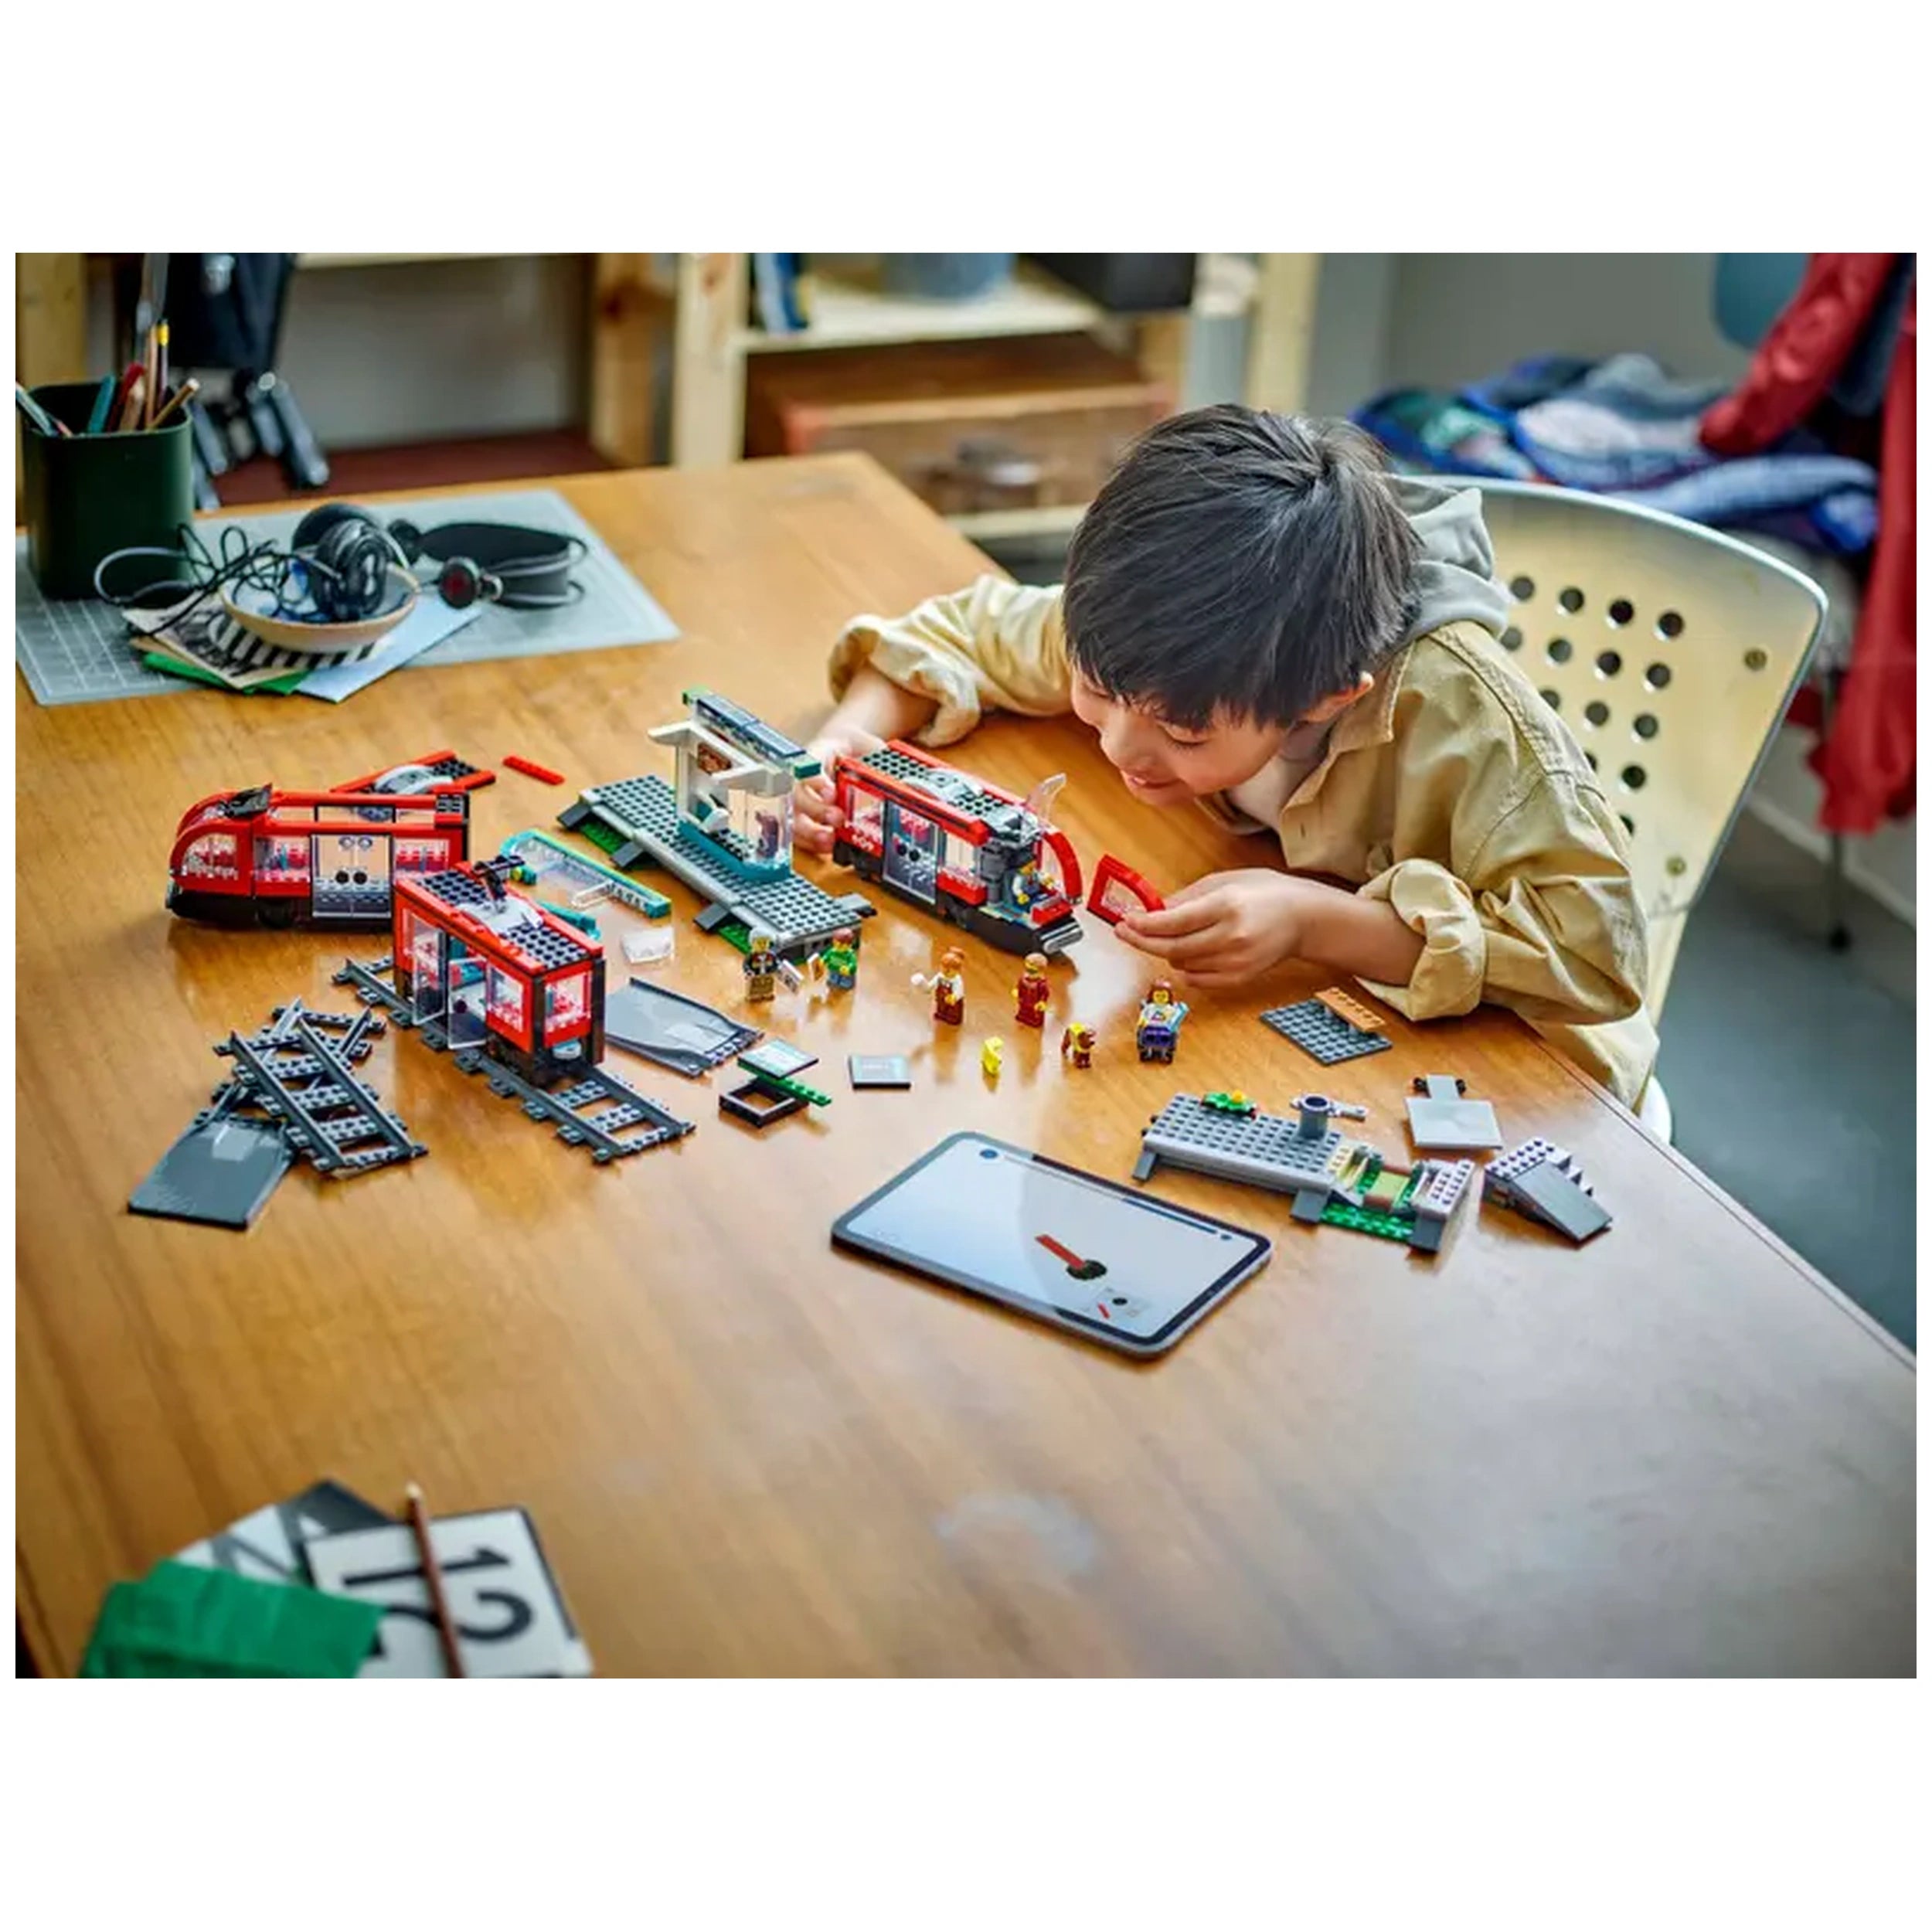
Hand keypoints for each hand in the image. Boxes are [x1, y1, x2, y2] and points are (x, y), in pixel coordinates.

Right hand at [795, 720, 884, 855]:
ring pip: (792, 817)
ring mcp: (801, 799)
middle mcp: (803, 777)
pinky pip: (799, 833)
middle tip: (837, 818)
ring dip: (809, 832)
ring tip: (829, 840)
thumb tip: (893, 771)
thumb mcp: (866, 744)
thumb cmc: (851, 747)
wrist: (842, 748)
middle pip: (795, 795)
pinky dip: (811, 843)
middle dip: (814, 810)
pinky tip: (827, 846)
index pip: (807, 765)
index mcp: (816, 754)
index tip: (831, 791)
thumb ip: (876, 755)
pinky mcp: (804, 817)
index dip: (815, 780)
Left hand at [1117, 869, 1327, 987]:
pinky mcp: (1239, 978)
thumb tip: (1153, 909)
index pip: (1174, 922)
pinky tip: (1188, 951)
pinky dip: (1185, 966)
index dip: (1144, 924)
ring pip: (1181, 964)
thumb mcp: (1225, 880)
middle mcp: (1231, 937)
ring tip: (1172, 934)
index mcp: (1227, 906)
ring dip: (1167, 950)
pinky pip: (1196, 979)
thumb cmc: (1265, 893)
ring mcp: (1236, 962)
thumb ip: (1187, 896)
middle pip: (1172, 948)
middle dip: (1142, 941)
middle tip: (1125, 932)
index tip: (1125, 921)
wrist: (1305, 919)